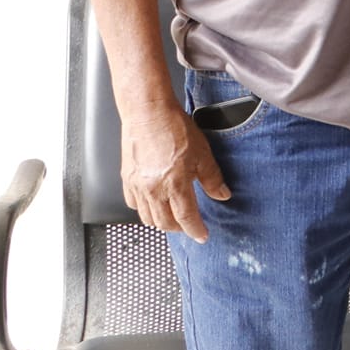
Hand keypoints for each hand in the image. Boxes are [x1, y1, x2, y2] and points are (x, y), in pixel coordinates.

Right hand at [120, 105, 229, 241]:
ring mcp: (137, 186)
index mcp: (174, 185)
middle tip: (189, 226)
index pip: (186, 218)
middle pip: (164, 222)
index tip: (202, 236)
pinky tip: (152, 203)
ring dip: (161, 222)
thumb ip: (212, 178)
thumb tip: (222, 194)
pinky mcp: (126, 178)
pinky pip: (133, 203)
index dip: (196, 230)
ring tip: (172, 218)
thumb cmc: (174, 128)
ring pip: (147, 217)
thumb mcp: (202, 153)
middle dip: (179, 229)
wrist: (148, 113)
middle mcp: (153, 190)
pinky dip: (144, 209)